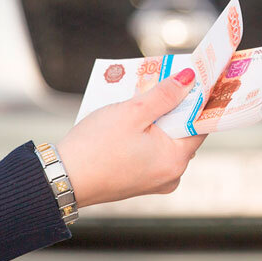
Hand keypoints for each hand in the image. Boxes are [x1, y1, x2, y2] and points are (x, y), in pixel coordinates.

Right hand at [56, 68, 204, 206]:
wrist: (61, 179)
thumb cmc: (96, 147)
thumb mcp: (133, 112)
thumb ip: (165, 95)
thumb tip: (191, 78)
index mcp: (175, 160)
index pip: (199, 124)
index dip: (197, 100)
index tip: (194, 80)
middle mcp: (171, 175)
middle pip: (181, 131)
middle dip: (172, 106)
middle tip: (162, 81)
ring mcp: (154, 181)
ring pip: (163, 141)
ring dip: (154, 119)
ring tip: (141, 96)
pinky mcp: (137, 182)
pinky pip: (149, 152)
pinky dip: (143, 134)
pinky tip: (128, 119)